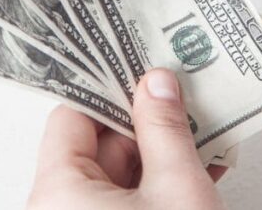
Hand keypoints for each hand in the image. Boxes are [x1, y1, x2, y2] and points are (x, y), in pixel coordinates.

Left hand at [27, 69, 226, 209]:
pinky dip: (160, 187)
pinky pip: (130, 202)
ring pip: (120, 176)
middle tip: (180, 94)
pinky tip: (200, 167)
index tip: (138, 67)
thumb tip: (158, 86)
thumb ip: (166, 130)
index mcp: (59, 192)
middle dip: (146, 121)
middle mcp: (60, 209)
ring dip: (161, 154)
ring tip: (202, 130)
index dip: (110, 88)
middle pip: (99, 144)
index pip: (73, 116)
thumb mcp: (178, 190)